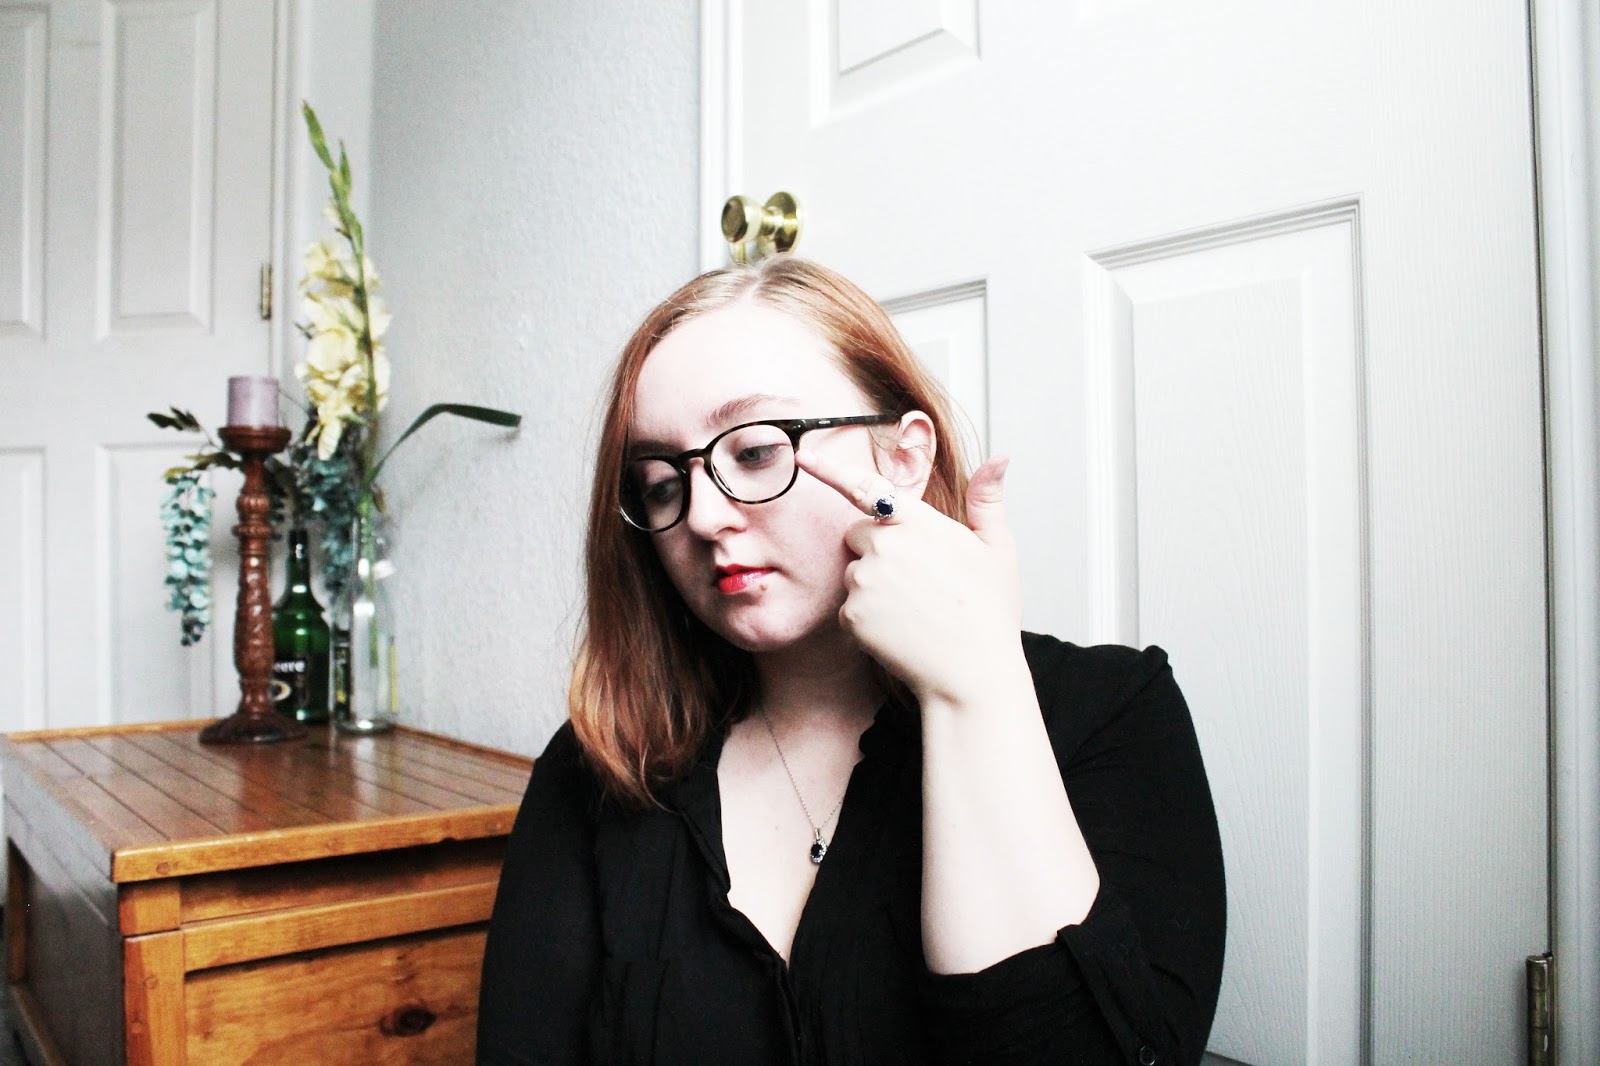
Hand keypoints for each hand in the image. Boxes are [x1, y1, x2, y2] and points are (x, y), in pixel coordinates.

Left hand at [795, 447, 1022, 705]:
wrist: (972, 672)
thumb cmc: (988, 612)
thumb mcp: (997, 549)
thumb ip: (987, 500)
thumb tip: (999, 459)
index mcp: (918, 522)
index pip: (866, 486)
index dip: (830, 468)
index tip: (804, 455)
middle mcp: (885, 545)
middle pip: (858, 533)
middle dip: (875, 549)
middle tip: (914, 579)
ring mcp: (865, 580)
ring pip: (853, 572)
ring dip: (872, 585)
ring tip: (913, 609)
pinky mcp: (852, 614)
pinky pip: (849, 608)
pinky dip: (866, 619)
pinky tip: (899, 630)